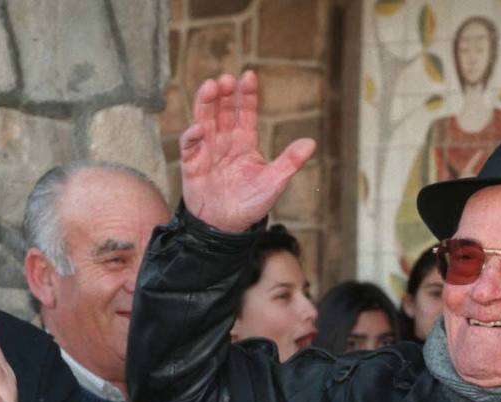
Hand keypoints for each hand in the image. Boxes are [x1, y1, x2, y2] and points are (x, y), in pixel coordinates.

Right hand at [180, 71, 316, 232]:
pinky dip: (192, 135)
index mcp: (245, 141)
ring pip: (204, 120)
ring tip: (210, 87)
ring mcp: (207, 150)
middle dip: (225, 94)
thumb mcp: (274, 182)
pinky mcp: (192, 164)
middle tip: (226, 79)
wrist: (227, 227)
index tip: (249, 76)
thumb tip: (311, 142)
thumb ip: (290, 162)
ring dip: (206, 103)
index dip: (247, 94)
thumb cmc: (251, 204)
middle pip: (223, 110)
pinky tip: (199, 127)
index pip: (246, 112)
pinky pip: (190, 146)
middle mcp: (225, 141)